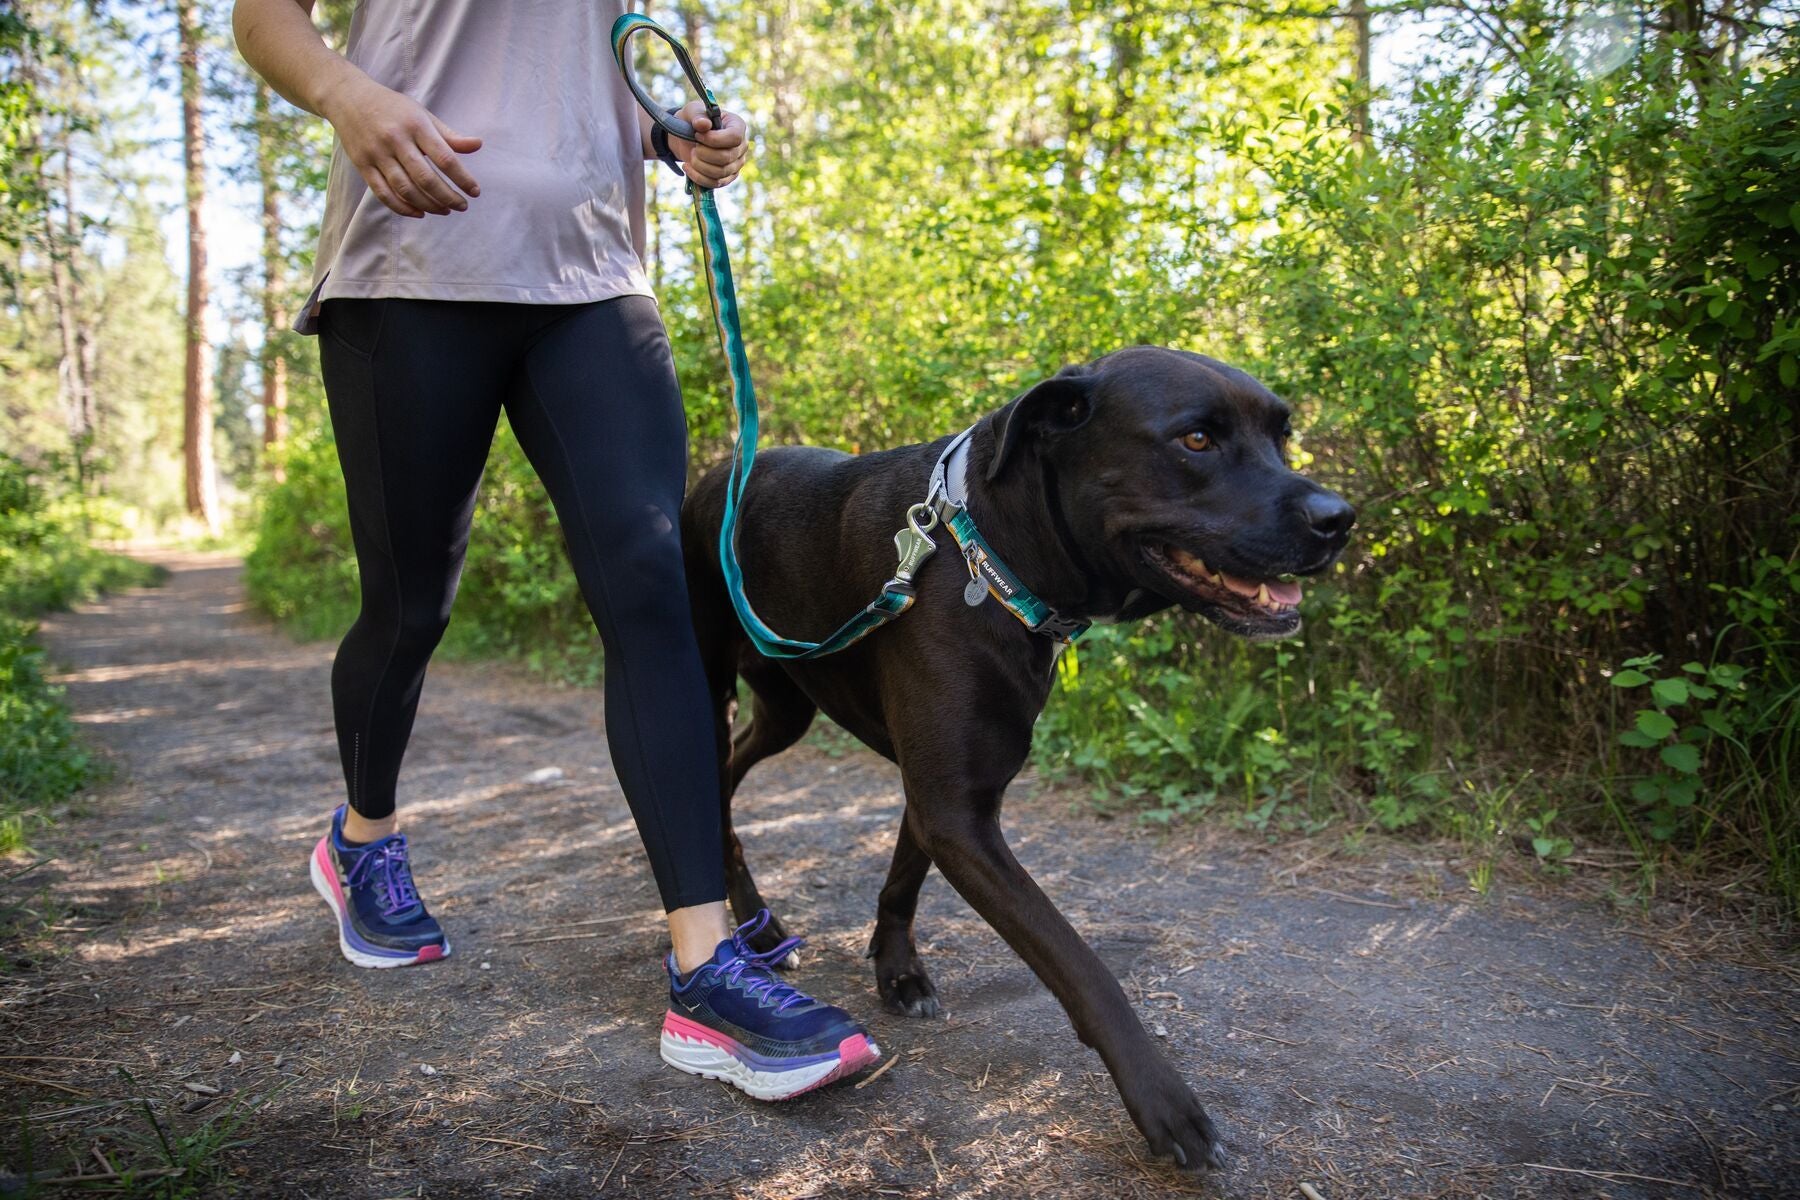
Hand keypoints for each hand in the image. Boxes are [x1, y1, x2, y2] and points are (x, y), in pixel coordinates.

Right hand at [322, 75, 480, 217]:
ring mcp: (377, 153)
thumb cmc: (392, 107)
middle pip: (425, 178)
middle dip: (447, 197)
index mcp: (415, 125)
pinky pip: (383, 193)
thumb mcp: (421, 114)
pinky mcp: (362, 165)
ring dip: (428, 205)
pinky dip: (402, 207)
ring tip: (445, 210)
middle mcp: (396, 139)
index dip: (462, 178)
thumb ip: (448, 135)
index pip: (444, 158)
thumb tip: (478, 145)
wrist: (347, 97)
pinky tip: (419, 213)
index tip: (475, 192)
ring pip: (405, 189)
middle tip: (462, 206)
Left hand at [668, 101, 749, 188]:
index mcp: (738, 126)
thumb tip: (703, 124)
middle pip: (727, 157)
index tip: (698, 135)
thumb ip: (698, 116)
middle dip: (704, 154)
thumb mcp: (693, 112)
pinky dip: (698, 177)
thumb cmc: (694, 120)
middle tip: (693, 147)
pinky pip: (715, 183)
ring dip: (700, 166)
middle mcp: (741, 146)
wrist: (687, 136)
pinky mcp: (727, 177)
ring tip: (691, 156)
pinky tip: (687, 167)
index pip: (734, 137)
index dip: (715, 139)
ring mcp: (736, 164)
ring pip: (721, 172)